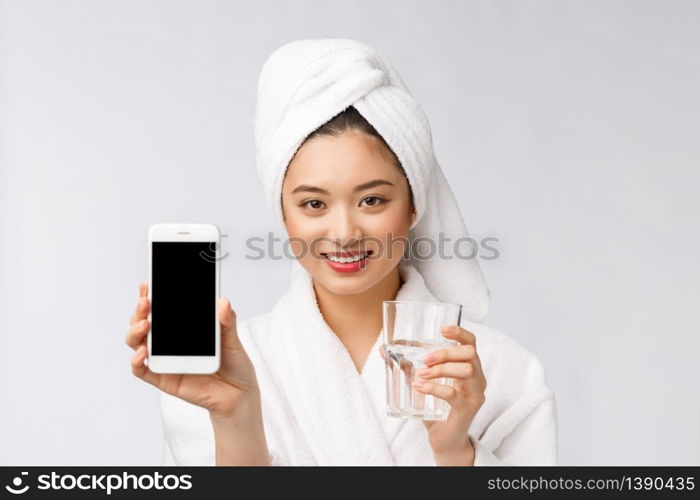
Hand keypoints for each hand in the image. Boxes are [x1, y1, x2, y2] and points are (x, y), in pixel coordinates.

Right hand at [125, 282, 259, 421]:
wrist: (240, 394)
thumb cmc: (234, 363)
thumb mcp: (232, 339)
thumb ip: (227, 321)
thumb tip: (223, 301)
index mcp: (183, 328)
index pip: (161, 309)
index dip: (150, 297)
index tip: (147, 285)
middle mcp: (169, 343)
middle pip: (143, 323)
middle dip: (140, 311)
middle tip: (146, 302)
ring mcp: (165, 360)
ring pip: (137, 343)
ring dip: (135, 332)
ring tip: (144, 324)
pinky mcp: (164, 379)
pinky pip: (142, 370)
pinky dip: (136, 361)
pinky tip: (141, 353)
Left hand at [411, 325, 486, 464]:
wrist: (444, 440)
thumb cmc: (435, 408)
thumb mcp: (422, 382)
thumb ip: (407, 366)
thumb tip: (383, 350)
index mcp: (469, 367)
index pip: (471, 343)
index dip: (459, 332)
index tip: (441, 330)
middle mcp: (477, 378)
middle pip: (469, 354)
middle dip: (445, 352)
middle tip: (423, 359)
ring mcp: (475, 394)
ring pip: (466, 370)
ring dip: (441, 369)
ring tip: (421, 373)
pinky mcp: (467, 410)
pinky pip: (453, 394)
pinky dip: (434, 388)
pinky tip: (419, 386)